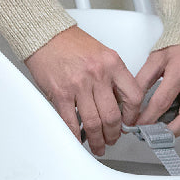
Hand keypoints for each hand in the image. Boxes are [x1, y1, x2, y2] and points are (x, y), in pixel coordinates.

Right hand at [24, 26, 143, 155]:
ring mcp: (79, 85)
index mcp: (113, 63)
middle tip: (112, 139)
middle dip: (114, 134)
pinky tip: (78, 139)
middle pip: (113, 116)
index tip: (129, 124)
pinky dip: (76, 135)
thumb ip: (113, 77)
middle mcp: (98, 74)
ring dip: (97, 140)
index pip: (133, 96)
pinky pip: (71, 122)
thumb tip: (119, 105)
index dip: (133, 116)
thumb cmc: (71, 44)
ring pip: (94, 123)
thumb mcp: (102, 55)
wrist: (46, 34)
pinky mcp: (61, 93)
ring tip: (97, 145)